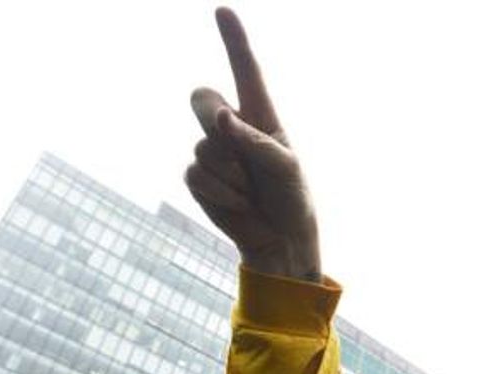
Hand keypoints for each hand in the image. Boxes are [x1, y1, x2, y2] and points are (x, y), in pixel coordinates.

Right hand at [186, 7, 319, 279]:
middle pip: (202, 97)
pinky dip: (220, 191)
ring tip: (251, 190)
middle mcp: (232, 127)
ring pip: (202, 144)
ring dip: (229, 172)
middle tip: (234, 143)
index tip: (223, 10)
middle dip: (212, 118)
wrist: (280, 240)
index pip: (245, 71)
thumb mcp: (286, 168)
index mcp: (261, 117)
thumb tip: (221, 117)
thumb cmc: (291, 199)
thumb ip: (256, 140)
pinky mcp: (198, 178)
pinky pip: (195, 173)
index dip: (234, 40)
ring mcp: (211, 151)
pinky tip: (239, 203)